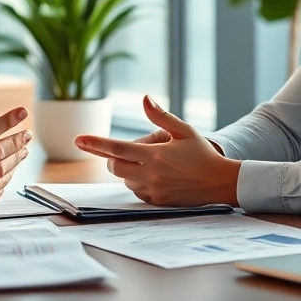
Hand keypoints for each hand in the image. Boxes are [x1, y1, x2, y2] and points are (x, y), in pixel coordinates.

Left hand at [74, 96, 239, 206]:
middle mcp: (151, 174)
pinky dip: (139, 183)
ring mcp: (153, 190)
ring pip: (126, 180)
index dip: (95, 143)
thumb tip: (145, 99)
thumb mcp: (184, 131)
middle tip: (120, 152)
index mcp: (154, 155)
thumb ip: (161, 116)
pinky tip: (155, 177)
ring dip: (127, 171)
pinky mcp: (158, 202)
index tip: (79, 139)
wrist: (221, 182)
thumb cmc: (203, 154)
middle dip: (112, 159)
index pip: (117, 148)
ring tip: (150, 163)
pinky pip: (138, 192)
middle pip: (114, 167)